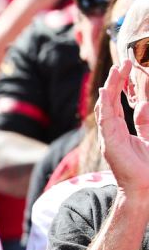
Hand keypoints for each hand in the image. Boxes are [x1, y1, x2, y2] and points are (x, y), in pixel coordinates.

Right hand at [97, 60, 148, 195]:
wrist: (145, 187)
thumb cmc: (147, 166)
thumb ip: (146, 121)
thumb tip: (144, 104)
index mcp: (122, 130)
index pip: (120, 103)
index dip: (122, 86)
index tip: (127, 68)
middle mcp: (113, 131)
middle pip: (111, 101)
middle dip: (116, 81)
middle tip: (122, 62)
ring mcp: (109, 136)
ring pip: (106, 106)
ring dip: (110, 87)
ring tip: (115, 70)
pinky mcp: (109, 142)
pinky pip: (105, 118)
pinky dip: (105, 103)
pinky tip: (106, 90)